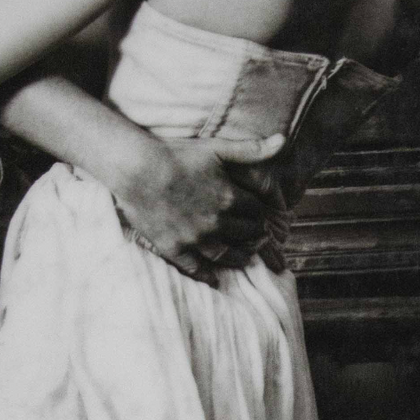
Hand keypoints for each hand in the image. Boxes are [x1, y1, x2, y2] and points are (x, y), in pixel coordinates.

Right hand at [106, 131, 285, 283]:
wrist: (136, 168)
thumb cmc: (176, 154)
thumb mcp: (217, 147)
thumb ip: (251, 149)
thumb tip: (283, 140)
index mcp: (230, 198)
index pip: (257, 212)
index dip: (258, 212)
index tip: (257, 214)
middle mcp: (217, 223)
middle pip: (246, 234)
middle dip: (253, 234)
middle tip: (255, 237)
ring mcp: (196, 239)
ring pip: (227, 255)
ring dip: (239, 257)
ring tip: (244, 258)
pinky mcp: (174, 248)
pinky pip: (196, 268)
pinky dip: (207, 275)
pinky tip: (213, 279)